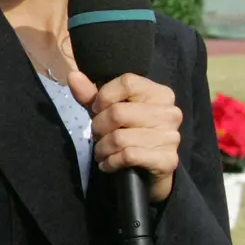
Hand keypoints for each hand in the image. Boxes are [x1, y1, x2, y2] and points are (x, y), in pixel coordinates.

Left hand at [68, 71, 182, 202]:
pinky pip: (128, 156)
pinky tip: (107, 163)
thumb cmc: (128, 130)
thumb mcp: (108, 109)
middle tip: (97, 134)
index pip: (127, 82)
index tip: (96, 109)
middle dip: (98, 126)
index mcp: (159, 93)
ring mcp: (171, 137)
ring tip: (101, 150)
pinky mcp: (168, 160)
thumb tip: (73, 75)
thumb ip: (91, 94)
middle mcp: (170, 112)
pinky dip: (110, 161)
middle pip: (118, 112)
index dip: (103, 96)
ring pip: (120, 137)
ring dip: (102, 147)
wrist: (150, 168)